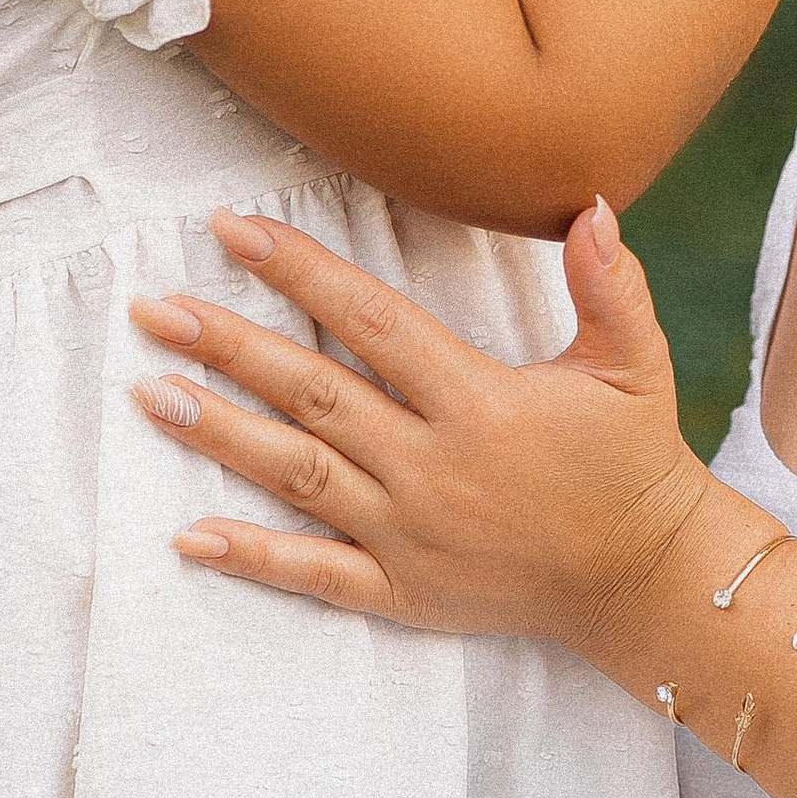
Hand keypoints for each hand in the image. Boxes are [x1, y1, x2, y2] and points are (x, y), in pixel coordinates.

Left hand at [130, 200, 714, 652]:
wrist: (646, 581)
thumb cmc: (634, 462)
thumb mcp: (634, 365)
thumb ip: (609, 285)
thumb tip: (594, 204)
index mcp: (480, 402)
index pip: (373, 323)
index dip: (302, 273)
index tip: (235, 231)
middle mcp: (434, 467)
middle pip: (313, 395)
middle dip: (229, 347)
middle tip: (154, 309)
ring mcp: (411, 535)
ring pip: (298, 476)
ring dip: (220, 433)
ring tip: (151, 393)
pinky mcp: (402, 593)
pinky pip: (315, 575)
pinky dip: (250, 558)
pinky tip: (187, 536)